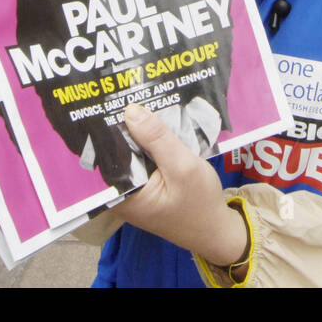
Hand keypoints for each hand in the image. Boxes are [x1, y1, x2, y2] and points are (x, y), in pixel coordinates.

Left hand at [112, 104, 248, 265]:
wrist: (216, 231)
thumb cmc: (200, 204)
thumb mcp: (183, 167)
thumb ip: (157, 139)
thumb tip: (131, 110)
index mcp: (120, 194)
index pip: (105, 152)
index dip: (108, 123)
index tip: (110, 96)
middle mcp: (119, 192)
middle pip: (116, 151)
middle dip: (123, 124)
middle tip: (125, 90)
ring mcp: (131, 190)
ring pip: (129, 153)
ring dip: (137, 132)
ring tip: (137, 98)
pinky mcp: (143, 186)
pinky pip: (140, 159)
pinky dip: (148, 144)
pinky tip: (154, 124)